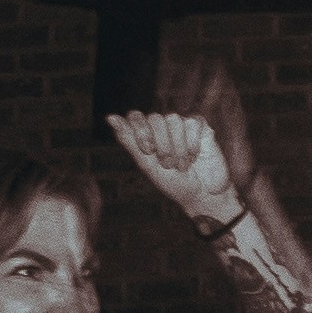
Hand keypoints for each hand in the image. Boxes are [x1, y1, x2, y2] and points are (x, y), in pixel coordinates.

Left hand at [104, 56, 250, 219]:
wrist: (201, 196)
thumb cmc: (174, 183)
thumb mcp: (147, 165)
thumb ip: (130, 140)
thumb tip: (110, 117)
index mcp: (147, 134)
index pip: (136, 117)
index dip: (141, 132)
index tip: (149, 151)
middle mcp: (163, 127)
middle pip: (155, 118)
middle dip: (161, 144)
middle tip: (168, 164)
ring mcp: (182, 125)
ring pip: (174, 119)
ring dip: (178, 147)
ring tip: (182, 164)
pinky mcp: (200, 127)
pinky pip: (192, 123)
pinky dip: (192, 144)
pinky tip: (194, 157)